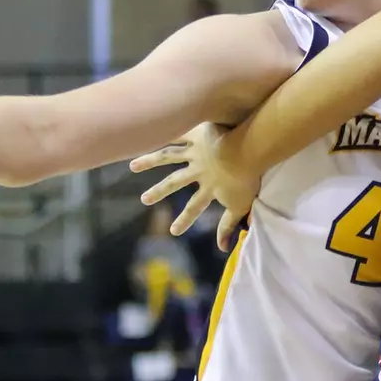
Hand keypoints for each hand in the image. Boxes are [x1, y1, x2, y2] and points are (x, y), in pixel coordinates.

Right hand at [131, 123, 258, 251]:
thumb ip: (229, 226)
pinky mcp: (198, 135)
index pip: (194, 207)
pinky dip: (166, 132)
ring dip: (149, 162)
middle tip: (144, 200)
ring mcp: (195, 153)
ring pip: (167, 157)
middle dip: (159, 192)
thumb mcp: (241, 206)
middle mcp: (198, 171)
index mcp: (209, 188)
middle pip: (174, 182)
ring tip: (133, 166)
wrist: (246, 151)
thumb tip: (222, 249)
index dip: (185, 220)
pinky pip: (178, 134)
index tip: (173, 231)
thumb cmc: (247, 178)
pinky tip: (151, 132)